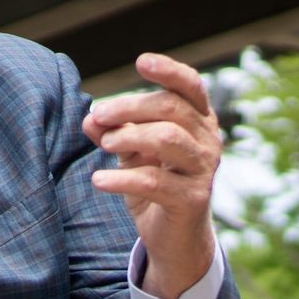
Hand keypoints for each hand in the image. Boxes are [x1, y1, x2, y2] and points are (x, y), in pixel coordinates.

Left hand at [81, 53, 219, 298]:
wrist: (173, 238)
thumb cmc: (154, 184)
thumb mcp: (131, 153)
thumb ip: (113, 131)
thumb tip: (89, 117)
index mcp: (198, 122)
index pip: (190, 86)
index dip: (169, 70)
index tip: (141, 61)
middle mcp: (208, 141)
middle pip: (172, 108)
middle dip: (129, 108)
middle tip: (98, 116)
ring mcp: (203, 171)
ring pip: (168, 139)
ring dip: (129, 136)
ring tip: (105, 145)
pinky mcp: (191, 200)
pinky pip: (154, 181)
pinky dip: (121, 178)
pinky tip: (99, 179)